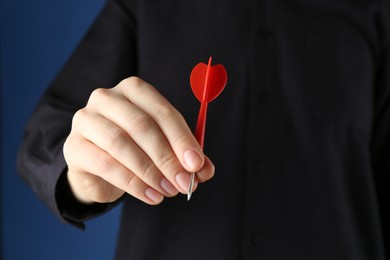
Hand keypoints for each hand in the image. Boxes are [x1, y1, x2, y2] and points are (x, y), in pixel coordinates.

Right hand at [63, 77, 213, 204]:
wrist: (99, 164)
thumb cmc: (135, 148)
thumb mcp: (163, 147)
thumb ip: (184, 155)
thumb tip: (204, 170)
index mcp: (134, 90)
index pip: (162, 110)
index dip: (181, 138)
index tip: (196, 164)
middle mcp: (106, 98)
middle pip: (141, 125)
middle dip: (167, 157)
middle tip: (184, 182)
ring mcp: (86, 120)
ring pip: (121, 144)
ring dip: (150, 171)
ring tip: (168, 191)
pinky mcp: (74, 146)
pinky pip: (105, 165)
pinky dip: (132, 183)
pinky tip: (150, 196)